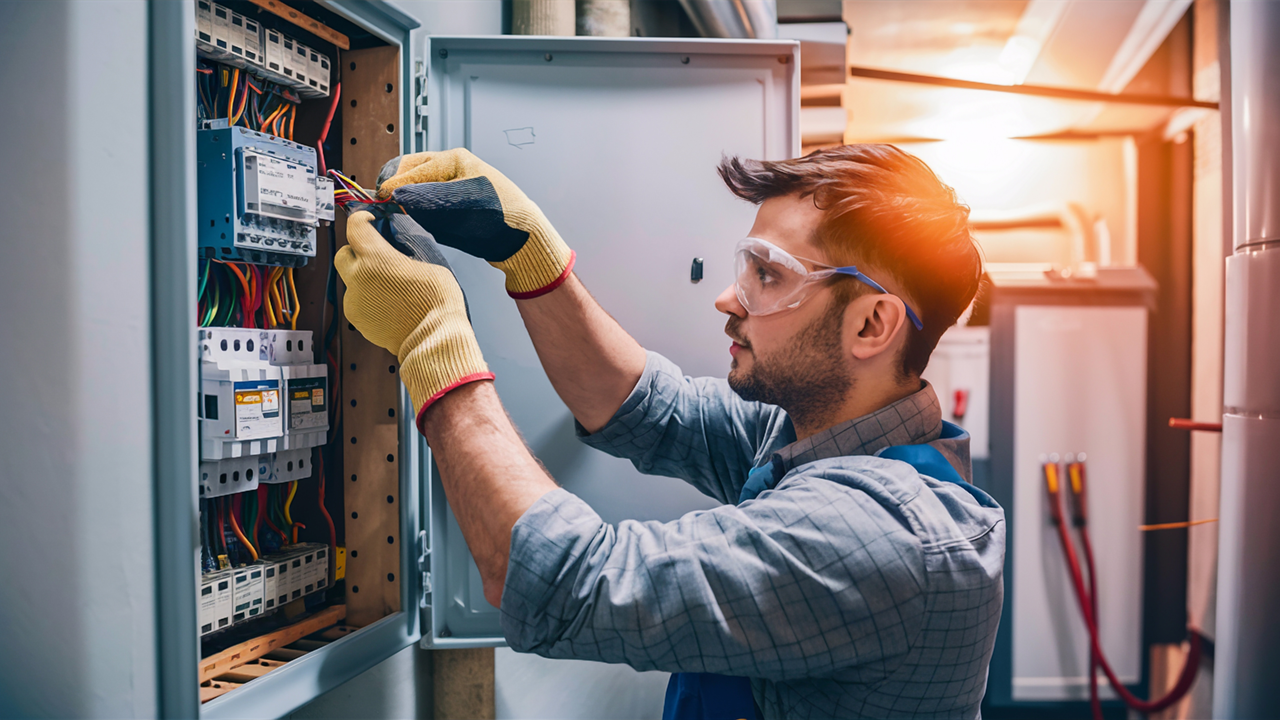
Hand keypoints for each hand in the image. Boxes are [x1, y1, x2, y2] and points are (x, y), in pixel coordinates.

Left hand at [335, 205, 493, 424]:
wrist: (433, 340)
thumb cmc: (437, 301)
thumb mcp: (430, 261)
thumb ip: (408, 244)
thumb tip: (398, 230)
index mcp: (376, 259)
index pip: (354, 228)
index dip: (361, 220)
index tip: (368, 221)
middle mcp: (358, 278)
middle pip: (343, 253)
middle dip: (357, 251)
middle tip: (376, 255)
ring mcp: (355, 301)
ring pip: (350, 280)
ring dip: (364, 278)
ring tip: (390, 287)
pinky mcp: (357, 319)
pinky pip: (357, 301)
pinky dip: (368, 298)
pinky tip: (389, 304)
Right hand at [375, 148, 574, 297]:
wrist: (522, 238)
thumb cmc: (499, 218)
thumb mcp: (460, 206)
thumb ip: (427, 199)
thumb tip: (396, 196)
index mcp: (454, 160)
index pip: (413, 169)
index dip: (394, 184)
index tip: (379, 198)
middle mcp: (451, 167)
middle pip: (411, 170)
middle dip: (396, 185)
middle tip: (384, 203)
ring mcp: (452, 182)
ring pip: (417, 184)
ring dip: (405, 194)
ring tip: (395, 208)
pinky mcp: (453, 200)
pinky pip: (426, 198)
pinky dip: (416, 204)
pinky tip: (412, 214)